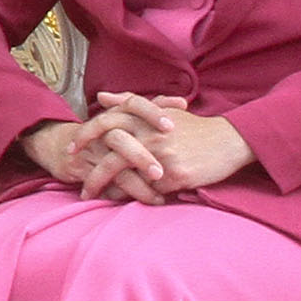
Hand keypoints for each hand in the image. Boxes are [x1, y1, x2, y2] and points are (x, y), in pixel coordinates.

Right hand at [19, 115, 163, 203]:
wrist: (58, 143)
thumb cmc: (103, 134)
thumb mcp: (124, 118)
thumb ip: (153, 109)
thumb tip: (181, 103)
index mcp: (116, 114)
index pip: (133, 104)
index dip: (152, 112)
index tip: (173, 126)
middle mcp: (102, 130)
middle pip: (120, 139)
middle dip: (141, 157)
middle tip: (161, 173)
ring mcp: (92, 149)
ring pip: (113, 167)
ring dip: (136, 184)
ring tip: (158, 198)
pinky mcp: (81, 167)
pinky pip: (104, 183)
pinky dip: (122, 195)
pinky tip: (139, 203)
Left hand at [91, 92, 254, 195]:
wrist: (230, 141)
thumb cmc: (193, 127)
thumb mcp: (161, 110)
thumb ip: (129, 103)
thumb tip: (102, 97)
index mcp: (144, 117)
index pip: (104, 124)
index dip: (83, 137)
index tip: (70, 150)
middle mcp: (150, 135)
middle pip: (110, 155)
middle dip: (92, 173)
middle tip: (79, 187)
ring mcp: (162, 157)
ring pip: (126, 176)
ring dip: (109, 190)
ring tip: (97, 199)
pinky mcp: (176, 176)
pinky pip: (148, 191)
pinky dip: (134, 197)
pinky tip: (125, 203)